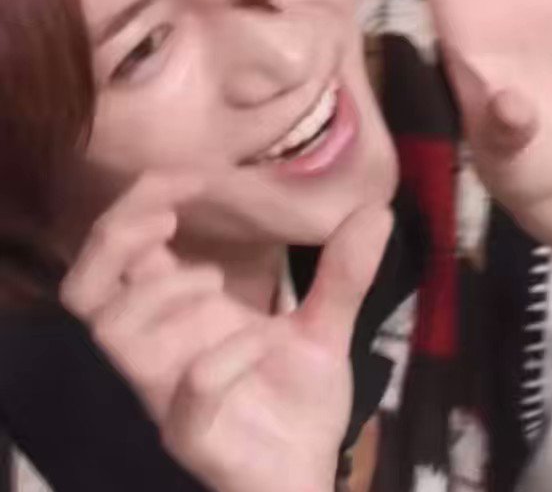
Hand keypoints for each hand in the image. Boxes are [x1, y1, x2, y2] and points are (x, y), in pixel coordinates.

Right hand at [61, 172, 391, 491]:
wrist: (309, 476)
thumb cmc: (296, 402)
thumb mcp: (325, 327)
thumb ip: (344, 274)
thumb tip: (379, 210)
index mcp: (182, 316)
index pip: (125, 252)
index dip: (139, 205)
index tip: (188, 175)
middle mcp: (163, 349)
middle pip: (87, 287)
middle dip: (115, 237)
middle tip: (166, 213)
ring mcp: (171, 393)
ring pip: (113, 332)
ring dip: (161, 291)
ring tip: (214, 279)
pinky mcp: (195, 437)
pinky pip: (186, 395)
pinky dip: (221, 360)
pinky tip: (262, 342)